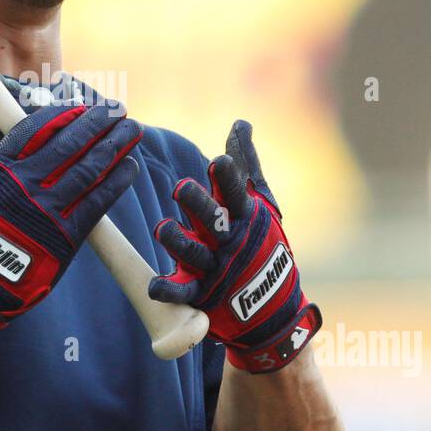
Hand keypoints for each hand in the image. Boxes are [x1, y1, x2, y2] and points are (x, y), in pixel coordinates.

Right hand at [0, 95, 141, 346]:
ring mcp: (48, 210)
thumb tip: (14, 128)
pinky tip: (130, 165)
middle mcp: (25, 185)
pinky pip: (98, 201)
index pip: (38, 128)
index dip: (66, 115)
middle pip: (71, 143)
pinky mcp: (66, 235)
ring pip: (90, 168)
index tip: (84, 107)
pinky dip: (117, 180)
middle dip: (98, 122)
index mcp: (0, 168)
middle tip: (117, 110)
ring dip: (115, 145)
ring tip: (132, 131)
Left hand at [149, 120, 321, 372]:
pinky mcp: (204, 294)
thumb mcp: (261, 203)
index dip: (228, 178)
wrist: (274, 308)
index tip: (218, 161)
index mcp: (245, 217)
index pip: (236, 194)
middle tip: (180, 188)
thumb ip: (247, 165)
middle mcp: (231, 241)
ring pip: (195, 253)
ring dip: (178, 242)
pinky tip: (155, 286)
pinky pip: (185, 292)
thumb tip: (241, 122)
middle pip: (213, 220)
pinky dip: (170, 290)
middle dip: (198, 204)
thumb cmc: (263, 243)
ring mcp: (218, 269)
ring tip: (161, 228)